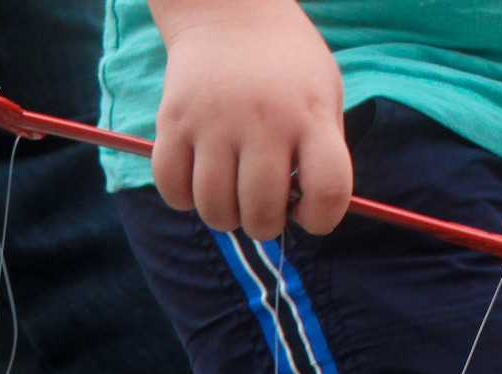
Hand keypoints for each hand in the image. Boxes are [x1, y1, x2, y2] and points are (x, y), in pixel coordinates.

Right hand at [150, 0, 350, 237]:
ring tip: (229, 195)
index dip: (323, 219)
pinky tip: (196, 180)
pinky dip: (183, 198)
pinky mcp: (174, 121)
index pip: (329, 189)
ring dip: (223, 216)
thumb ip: (321, 151)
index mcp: (311, 115)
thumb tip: (300, 214)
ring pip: (214, 208)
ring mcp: (215, 122)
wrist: (232, 12)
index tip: (310, 214)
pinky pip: (172, 190)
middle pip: (261, 211)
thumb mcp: (323, 96)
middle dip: (263, 225)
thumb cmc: (286, 66)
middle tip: (261, 209)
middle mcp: (264, 120)